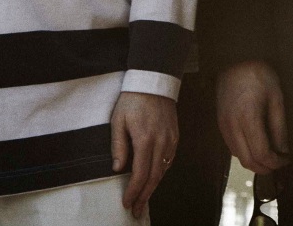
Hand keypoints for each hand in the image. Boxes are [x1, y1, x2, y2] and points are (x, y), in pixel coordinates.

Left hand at [111, 90, 179, 215]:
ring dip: (153, 187)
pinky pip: (169, 161)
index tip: (126, 203)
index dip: (134, 191)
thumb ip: (118, 146)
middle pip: (154, 178)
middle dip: (144, 196)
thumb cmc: (132, 100)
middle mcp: (161, 143)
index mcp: (145, 140)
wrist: (154, 82)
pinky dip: (161, 173)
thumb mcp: (118, 121)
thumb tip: (118, 168)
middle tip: (136, 210)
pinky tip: (154, 179)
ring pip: (163, 171)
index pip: (140, 174)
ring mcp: (171, 140)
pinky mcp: (175, 136)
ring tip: (143, 199)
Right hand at [218, 60, 289, 173]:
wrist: (235, 60)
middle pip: (247, 161)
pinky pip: (232, 147)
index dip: (275, 163)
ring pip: (238, 157)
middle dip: (265, 168)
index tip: (286, 160)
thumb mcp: (276, 98)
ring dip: (254, 161)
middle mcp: (232, 126)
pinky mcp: (220, 124)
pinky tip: (256, 145)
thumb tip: (284, 150)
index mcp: (248, 119)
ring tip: (270, 155)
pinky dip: (245, 152)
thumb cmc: (259, 75)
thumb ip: (279, 127)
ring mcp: (223, 126)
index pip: (260, 154)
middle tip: (279, 163)